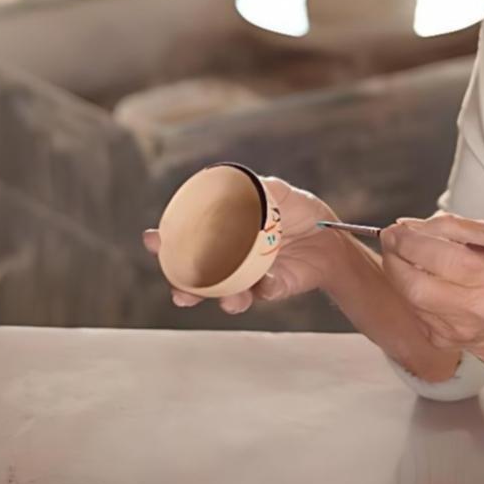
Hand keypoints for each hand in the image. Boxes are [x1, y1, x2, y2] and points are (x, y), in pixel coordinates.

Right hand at [142, 177, 345, 314]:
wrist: (330, 237)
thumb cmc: (299, 213)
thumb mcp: (279, 193)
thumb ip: (259, 188)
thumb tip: (240, 184)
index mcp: (225, 233)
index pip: (188, 240)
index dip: (166, 242)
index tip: (153, 239)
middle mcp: (231, 259)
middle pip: (197, 277)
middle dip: (183, 286)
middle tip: (179, 289)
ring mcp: (248, 276)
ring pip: (225, 294)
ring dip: (220, 299)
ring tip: (225, 298)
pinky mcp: (271, 289)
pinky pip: (261, 293)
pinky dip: (260, 290)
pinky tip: (264, 285)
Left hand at [380, 213, 483, 360]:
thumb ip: (452, 226)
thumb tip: (409, 226)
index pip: (442, 257)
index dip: (410, 241)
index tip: (396, 229)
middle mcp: (476, 306)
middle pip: (417, 284)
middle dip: (395, 257)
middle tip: (390, 240)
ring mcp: (455, 328)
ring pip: (409, 298)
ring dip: (397, 272)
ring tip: (399, 254)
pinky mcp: (439, 339)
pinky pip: (412, 310)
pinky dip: (406, 290)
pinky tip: (413, 278)